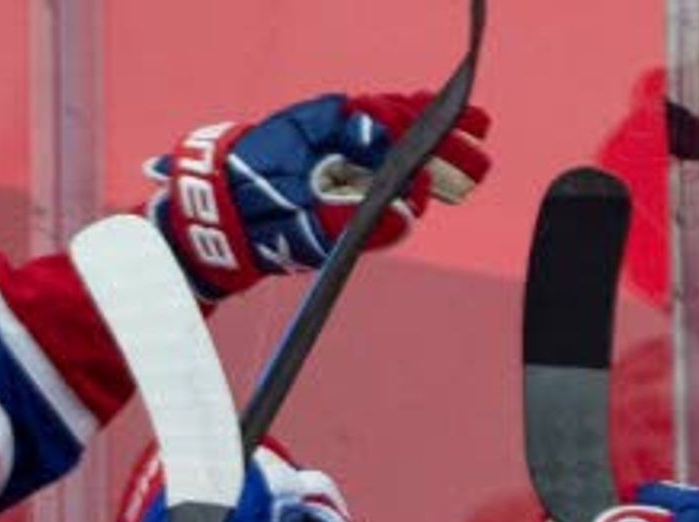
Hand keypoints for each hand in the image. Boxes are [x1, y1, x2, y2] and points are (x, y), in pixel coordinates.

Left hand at [146, 87, 493, 302]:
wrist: (217, 208)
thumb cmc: (251, 205)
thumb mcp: (294, 218)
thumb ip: (348, 221)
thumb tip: (402, 219)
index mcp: (326, 125)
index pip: (384, 123)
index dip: (416, 143)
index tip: (437, 172)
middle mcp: (338, 129)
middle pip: (402, 124)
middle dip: (444, 140)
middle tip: (482, 151)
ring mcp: (340, 146)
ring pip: (400, 139)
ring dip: (439, 151)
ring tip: (475, 161)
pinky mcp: (340, 169)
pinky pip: (388, 158)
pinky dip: (417, 163)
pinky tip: (441, 177)